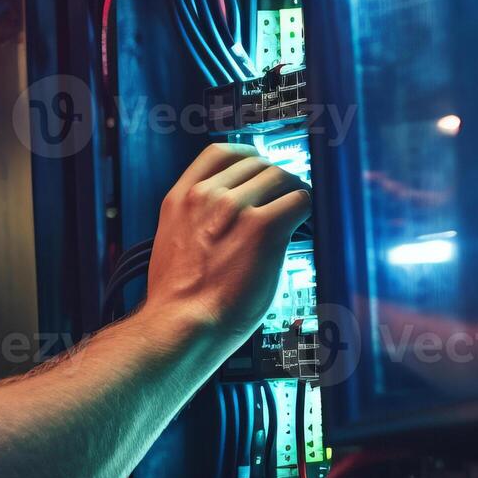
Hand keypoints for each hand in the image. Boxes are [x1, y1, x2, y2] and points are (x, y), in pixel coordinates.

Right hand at [142, 143, 310, 341]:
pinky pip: (299, 201)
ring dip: (294, 192)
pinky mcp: (263, 228)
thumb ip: (194, 222)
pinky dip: (306, 210)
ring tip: (296, 211)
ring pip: (281, 177)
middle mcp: (207, 196)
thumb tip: (223, 223)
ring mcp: (234, 209)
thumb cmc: (177, 301)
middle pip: (257, 163)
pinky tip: (302, 226)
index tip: (259, 167)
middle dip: (275, 179)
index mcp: (180, 199)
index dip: (248, 157)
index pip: (220, 152)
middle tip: (285, 198)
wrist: (180, 326)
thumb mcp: (171, 245)